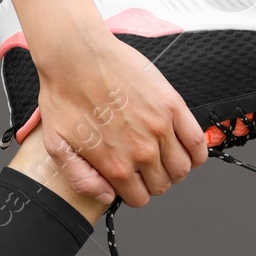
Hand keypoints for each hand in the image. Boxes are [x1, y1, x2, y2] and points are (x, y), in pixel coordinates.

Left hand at [32, 30, 208, 206]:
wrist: (77, 57)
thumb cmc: (64, 96)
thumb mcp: (57, 145)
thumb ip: (82, 178)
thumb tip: (107, 196)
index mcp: (114, 164)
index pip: (140, 198)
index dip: (134, 193)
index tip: (130, 182)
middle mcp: (141, 151)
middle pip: (163, 185)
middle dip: (154, 182)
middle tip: (143, 168)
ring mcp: (160, 128)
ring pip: (183, 168)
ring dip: (175, 169)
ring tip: (163, 158)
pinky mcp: (172, 106)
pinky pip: (198, 141)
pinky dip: (197, 151)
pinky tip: (184, 148)